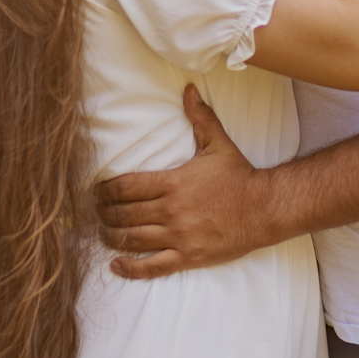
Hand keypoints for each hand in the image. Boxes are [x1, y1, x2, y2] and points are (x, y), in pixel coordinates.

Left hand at [95, 86, 271, 277]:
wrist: (264, 208)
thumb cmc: (239, 176)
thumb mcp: (218, 143)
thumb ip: (199, 116)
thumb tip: (188, 89)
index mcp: (173, 182)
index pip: (126, 187)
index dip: (105, 191)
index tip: (97, 192)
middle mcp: (171, 211)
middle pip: (124, 214)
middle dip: (104, 214)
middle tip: (94, 212)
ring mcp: (178, 236)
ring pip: (132, 239)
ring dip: (111, 237)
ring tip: (102, 233)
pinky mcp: (188, 257)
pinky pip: (152, 267)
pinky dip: (130, 268)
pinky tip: (116, 265)